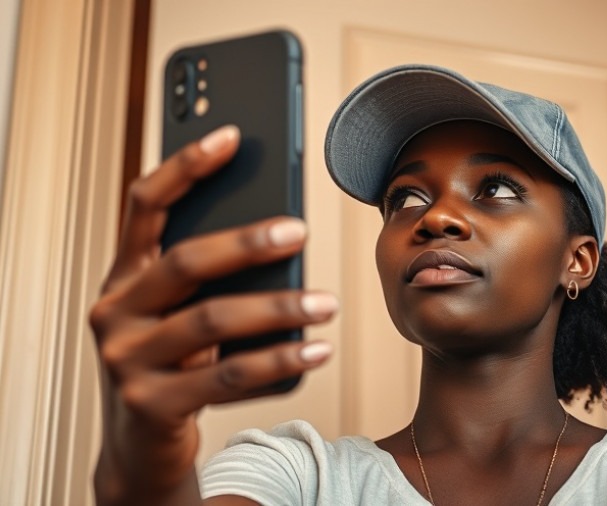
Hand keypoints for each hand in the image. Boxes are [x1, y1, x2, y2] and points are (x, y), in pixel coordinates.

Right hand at [90, 125, 335, 504]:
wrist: (141, 443)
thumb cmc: (175, 361)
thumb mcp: (179, 313)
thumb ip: (208, 277)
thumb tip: (282, 235)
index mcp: (123, 276)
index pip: (144, 206)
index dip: (186, 167)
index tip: (232, 135)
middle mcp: (115, 312)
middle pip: (184, 261)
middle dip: (245, 242)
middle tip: (300, 230)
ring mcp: (127, 360)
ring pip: (212, 320)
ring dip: (278, 307)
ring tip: (327, 303)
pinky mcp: (152, 404)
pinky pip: (229, 376)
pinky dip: (280, 360)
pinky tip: (317, 349)